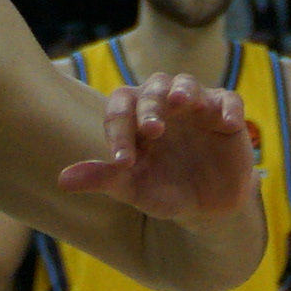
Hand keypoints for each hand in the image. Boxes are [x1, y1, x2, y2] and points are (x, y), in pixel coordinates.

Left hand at [57, 70, 255, 222]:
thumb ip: (103, 178)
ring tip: (180, 102)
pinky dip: (229, 107)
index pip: (121, 107)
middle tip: (152, 129)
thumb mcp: (134, 188)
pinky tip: (227, 123)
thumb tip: (62, 180)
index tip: (121, 161)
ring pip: (187, 83)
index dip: (119, 129)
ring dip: (184, 90)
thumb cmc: (164, 191)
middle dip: (150, 105)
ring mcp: (197, 107)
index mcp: (137, 118)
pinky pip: (229, 100)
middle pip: (153, 87)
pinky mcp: (226, 114)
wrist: (206, 207)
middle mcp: (165, 105)